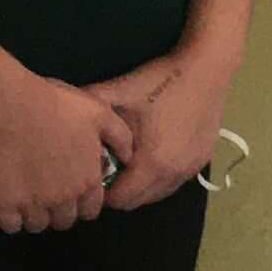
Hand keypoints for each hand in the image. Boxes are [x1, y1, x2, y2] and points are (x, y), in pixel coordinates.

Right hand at [0, 76, 127, 235]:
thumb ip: (120, 138)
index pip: (90, 210)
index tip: (75, 193)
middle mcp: (62, 199)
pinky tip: (10, 203)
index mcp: (87, 182)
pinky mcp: (3, 203)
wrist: (10, 106)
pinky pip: (10, 225)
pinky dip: (11, 219)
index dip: (84, 203)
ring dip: (36, 215)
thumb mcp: (100, 113)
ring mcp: (32, 204)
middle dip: (61, 211)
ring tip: (30, 198)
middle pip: (64, 221)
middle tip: (51, 193)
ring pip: (37, 225)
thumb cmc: (56, 106)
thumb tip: (127, 158)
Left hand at [89, 51, 231, 210]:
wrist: (207, 68)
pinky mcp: (202, 161)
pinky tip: (154, 152)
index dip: (101, 191)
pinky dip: (159, 177)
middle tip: (110, 165)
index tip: (95, 171)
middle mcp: (174, 174)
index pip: (119, 200)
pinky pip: (173, 182)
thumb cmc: (162, 81)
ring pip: (157, 195)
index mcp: (152, 163)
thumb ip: (88, 108)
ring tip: (132, 160)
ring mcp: (191, 169)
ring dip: (140, 186)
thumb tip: (63, 118)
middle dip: (120, 190)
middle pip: (137, 203)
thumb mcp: (119, 91)